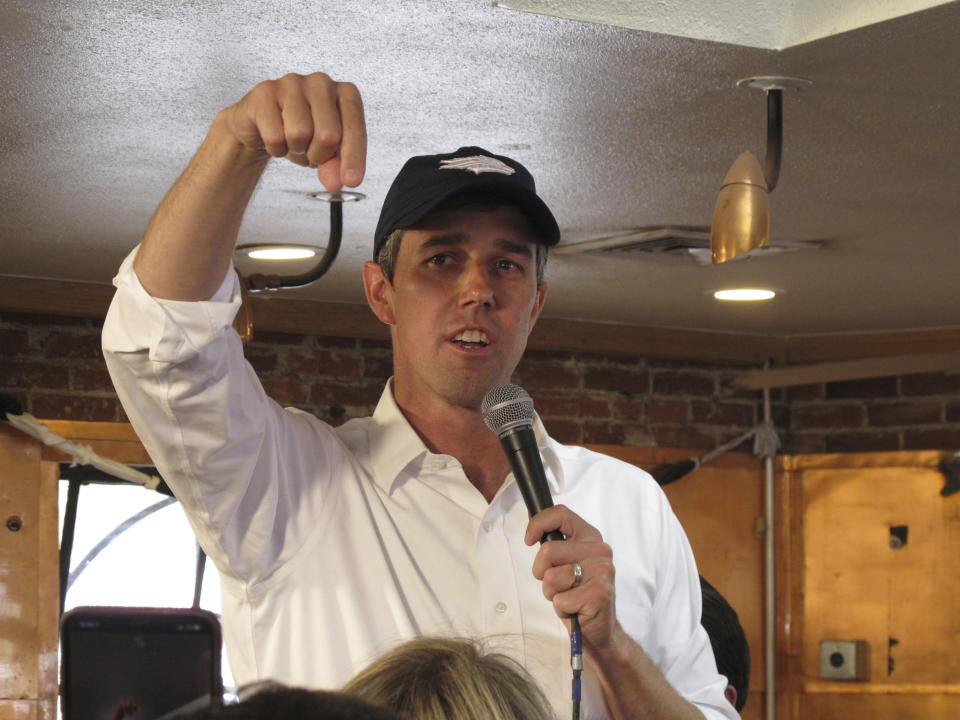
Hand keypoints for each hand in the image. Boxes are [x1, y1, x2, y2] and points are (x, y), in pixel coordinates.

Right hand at [221, 72, 365, 190]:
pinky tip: (276, 137)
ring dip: (296, 150)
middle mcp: (321, 82)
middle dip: (319, 155)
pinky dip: (276, 148)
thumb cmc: (303, 135)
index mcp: (346, 93)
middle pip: (328, 135)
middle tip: (311, 152)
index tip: (351, 181)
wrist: (263, 126)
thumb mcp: (327, 154)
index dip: (353, 158)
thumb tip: (336, 182)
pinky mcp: (265, 92)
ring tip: (293, 142)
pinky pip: (275, 136)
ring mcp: (292, 83)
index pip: (355, 128)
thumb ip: (336, 168)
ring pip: (300, 134)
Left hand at [526, 504, 618, 652]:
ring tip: (568, 598)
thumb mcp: (566, 563)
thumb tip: (531, 523)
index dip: (538, 524)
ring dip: (552, 593)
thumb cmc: (577, 595)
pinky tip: (576, 610)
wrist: (599, 631)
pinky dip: (561, 609)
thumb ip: (555, 544)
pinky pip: (560, 599)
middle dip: (542, 573)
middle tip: (558, 585)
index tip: (528, 540)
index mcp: (591, 537)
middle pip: (547, 551)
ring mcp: (602, 572)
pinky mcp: (599, 594)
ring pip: (551, 577)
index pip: (561, 514)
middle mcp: (600, 550)